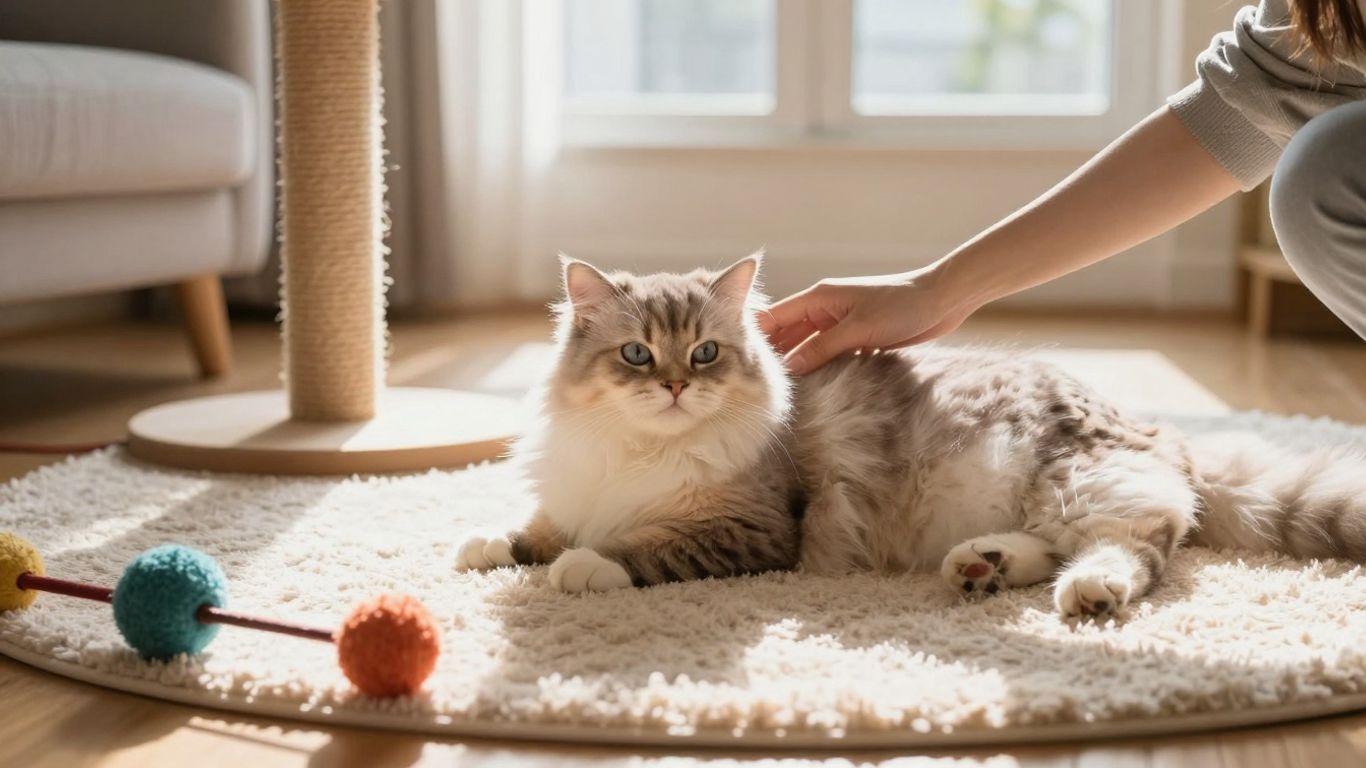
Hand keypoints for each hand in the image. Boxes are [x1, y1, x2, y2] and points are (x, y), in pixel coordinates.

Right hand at [758, 265, 975, 374]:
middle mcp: (825, 309)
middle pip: (789, 334)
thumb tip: (790, 369)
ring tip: (781, 391)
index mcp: (819, 297)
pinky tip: (812, 387)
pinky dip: (821, 368)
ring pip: (809, 347)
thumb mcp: (857, 329)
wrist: (942, 300)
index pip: (775, 316)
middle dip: (775, 356)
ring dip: (799, 365)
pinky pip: (830, 354)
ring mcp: (841, 323)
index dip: (757, 337)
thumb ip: (822, 348)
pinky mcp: (857, 337)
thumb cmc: (901, 306)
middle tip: (756, 384)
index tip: (740, 360)